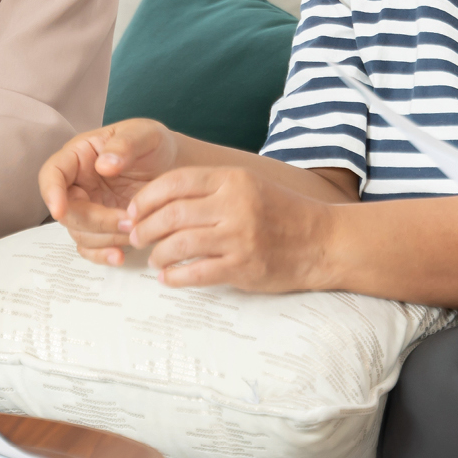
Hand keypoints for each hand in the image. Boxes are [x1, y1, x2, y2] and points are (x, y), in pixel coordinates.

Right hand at [39, 120, 179, 265]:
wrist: (174, 166)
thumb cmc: (154, 145)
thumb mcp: (144, 134)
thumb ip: (124, 145)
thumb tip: (104, 165)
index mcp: (80, 155)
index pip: (53, 173)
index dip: (51, 193)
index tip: (59, 210)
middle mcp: (78, 183)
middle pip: (67, 210)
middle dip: (95, 220)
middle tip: (128, 220)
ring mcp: (89, 207)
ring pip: (79, 232)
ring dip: (104, 237)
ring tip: (136, 231)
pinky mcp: (102, 227)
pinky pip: (91, 247)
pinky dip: (103, 254)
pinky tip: (120, 255)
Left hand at [126, 166, 330, 291]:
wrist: (322, 241)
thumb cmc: (282, 213)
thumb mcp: (248, 186)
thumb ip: (211, 190)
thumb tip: (161, 203)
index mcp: (233, 179)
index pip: (175, 182)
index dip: (147, 197)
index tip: (134, 210)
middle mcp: (235, 204)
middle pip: (171, 214)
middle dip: (145, 228)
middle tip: (136, 237)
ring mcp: (239, 236)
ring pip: (178, 244)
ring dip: (158, 254)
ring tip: (154, 259)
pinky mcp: (243, 266)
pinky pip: (196, 273)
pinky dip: (174, 277)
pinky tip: (168, 278)